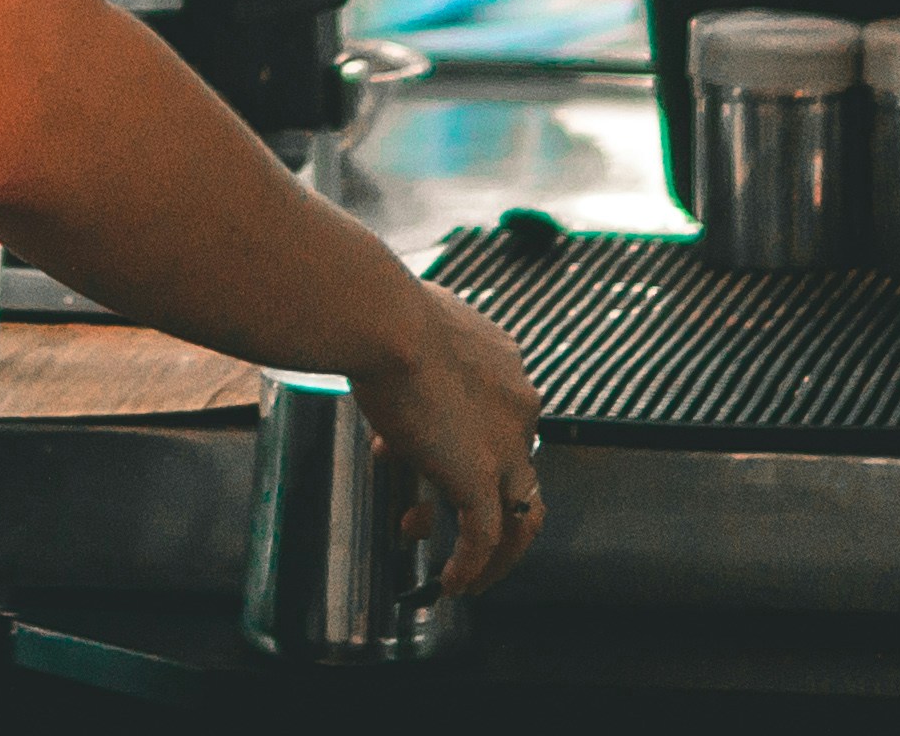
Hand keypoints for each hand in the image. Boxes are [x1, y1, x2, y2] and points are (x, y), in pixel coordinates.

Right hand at [353, 282, 546, 595]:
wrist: (385, 321)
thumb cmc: (382, 312)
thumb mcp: (408, 329)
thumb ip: (411, 351)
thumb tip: (379, 351)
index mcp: (506, 365)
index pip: (497, 418)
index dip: (455, 441)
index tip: (403, 450)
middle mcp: (520, 407)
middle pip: (519, 471)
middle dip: (479, 499)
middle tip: (436, 517)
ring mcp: (505, 446)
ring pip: (520, 515)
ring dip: (495, 551)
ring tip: (462, 575)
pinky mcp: (480, 478)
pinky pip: (484, 537)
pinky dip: (472, 567)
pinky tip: (448, 587)